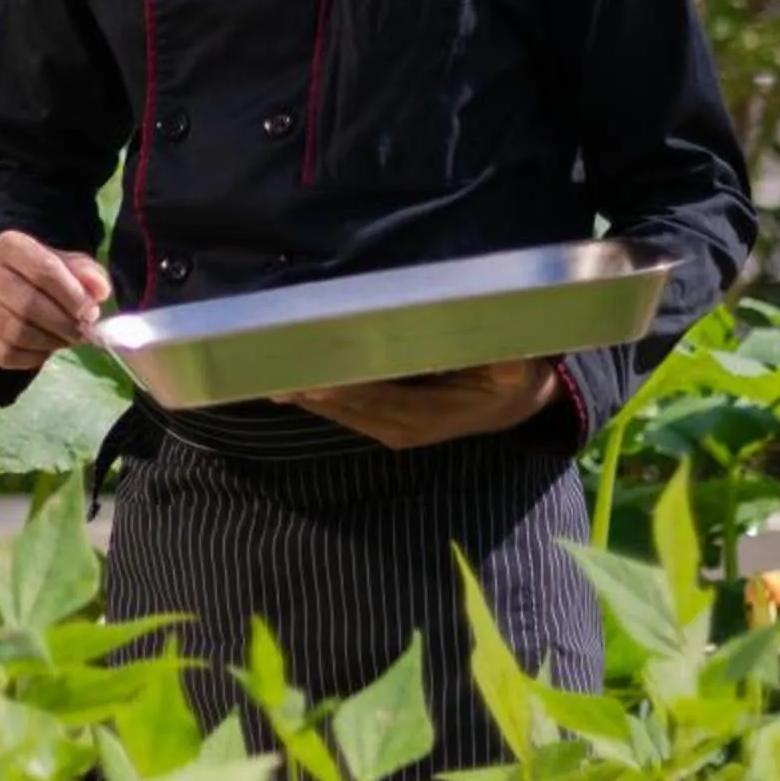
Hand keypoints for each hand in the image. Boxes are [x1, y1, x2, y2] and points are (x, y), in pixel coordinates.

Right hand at [0, 230, 111, 374]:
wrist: (5, 289)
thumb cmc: (42, 275)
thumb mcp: (69, 266)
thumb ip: (88, 274)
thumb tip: (99, 291)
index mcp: (9, 245)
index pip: (44, 270)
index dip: (72, 296)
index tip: (90, 312)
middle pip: (28, 304)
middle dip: (62, 323)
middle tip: (81, 332)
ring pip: (16, 332)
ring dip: (49, 342)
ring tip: (65, 339)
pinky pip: (5, 354)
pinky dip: (32, 357)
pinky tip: (44, 350)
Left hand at [276, 358, 557, 449]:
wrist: (516, 405)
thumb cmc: (513, 376)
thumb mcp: (517, 368)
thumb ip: (506, 361)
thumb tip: (499, 351)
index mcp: (428, 415)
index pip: (373, 397)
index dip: (339, 383)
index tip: (306, 369)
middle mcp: (401, 427)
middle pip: (345, 405)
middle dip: (307, 386)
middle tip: (265, 364)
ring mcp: (390, 429)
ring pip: (338, 411)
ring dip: (302, 393)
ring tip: (262, 372)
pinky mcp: (384, 424)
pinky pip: (344, 410)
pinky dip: (315, 395)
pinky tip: (285, 382)